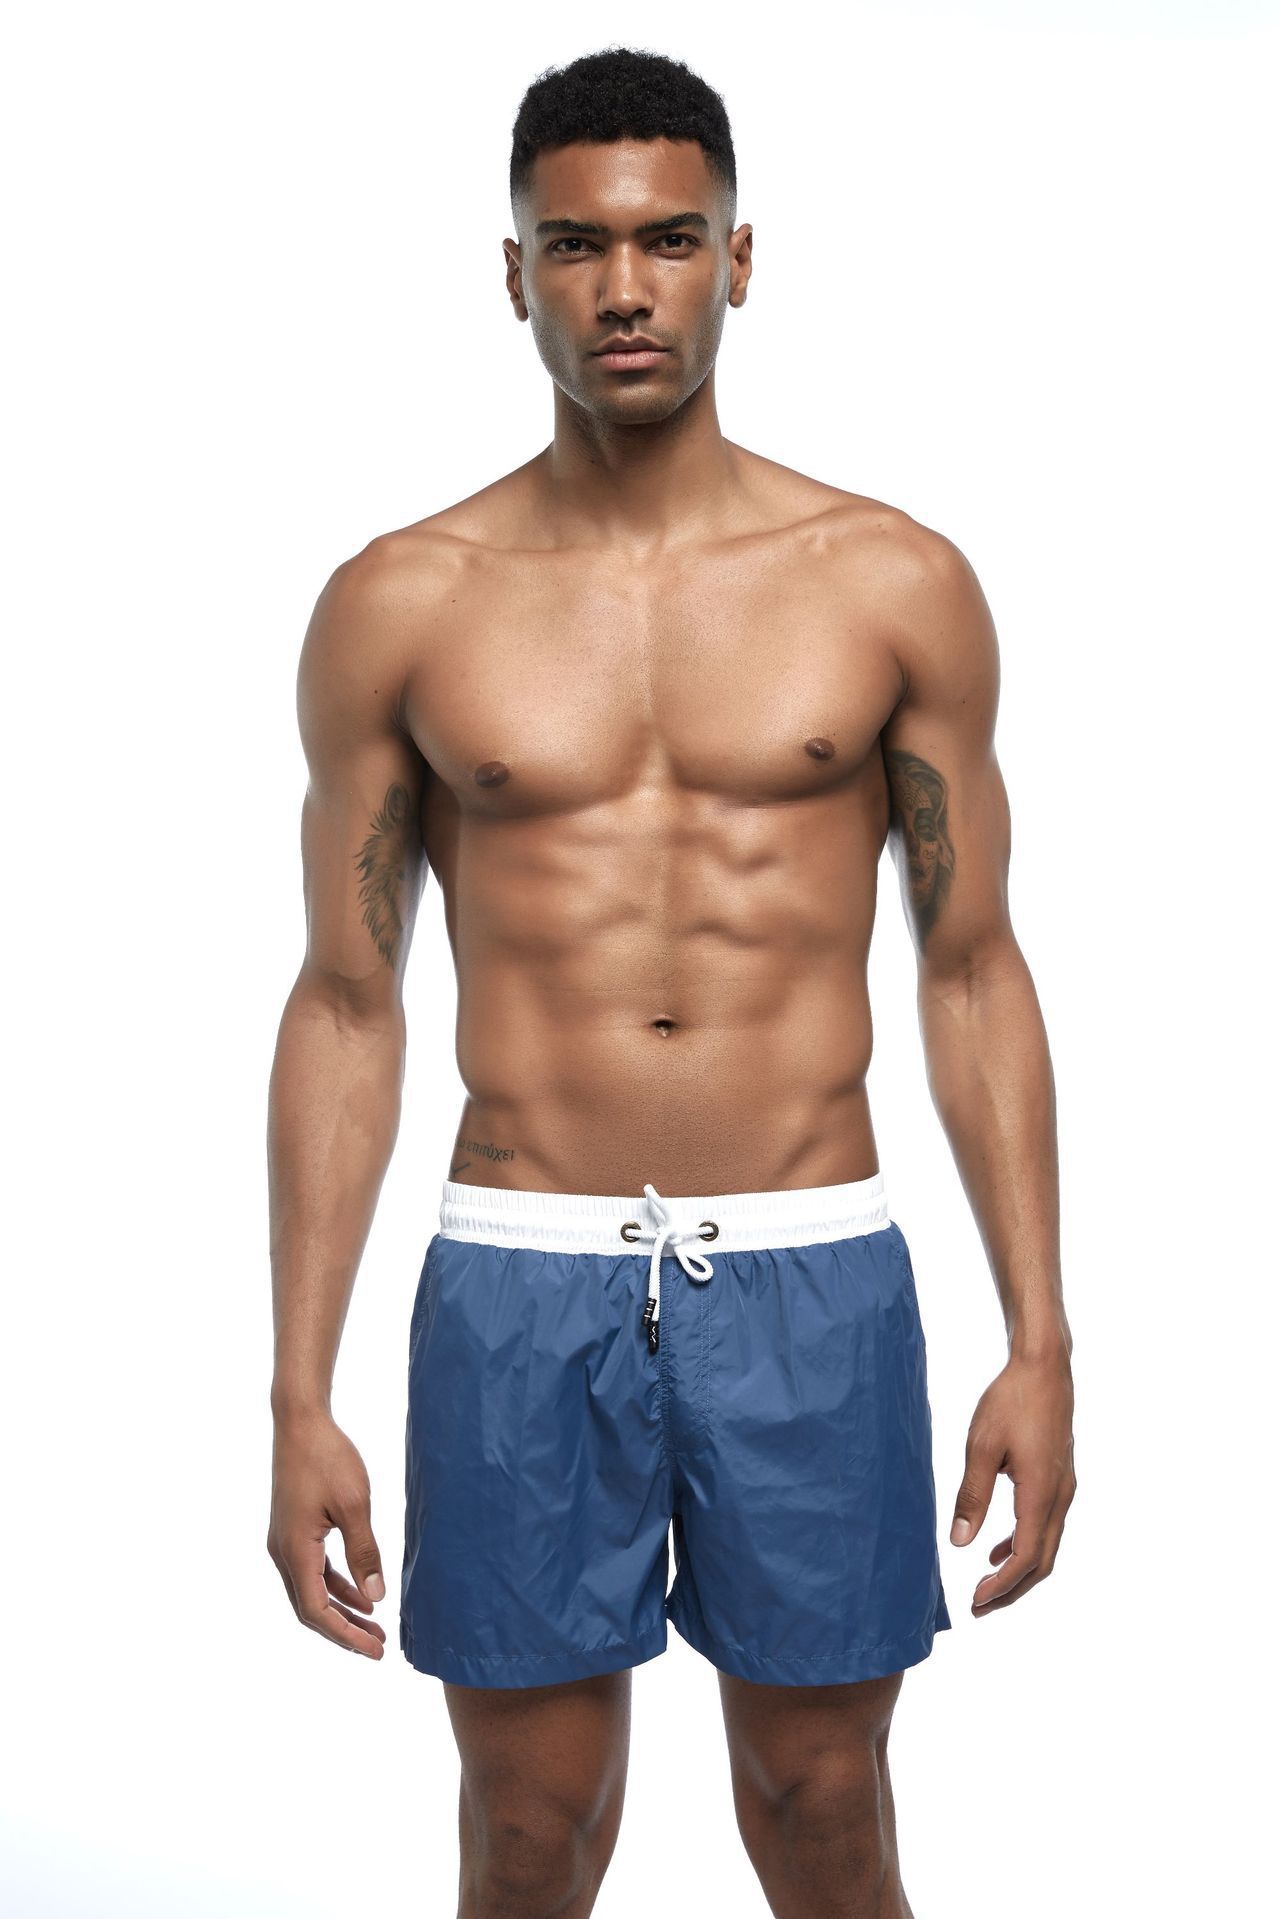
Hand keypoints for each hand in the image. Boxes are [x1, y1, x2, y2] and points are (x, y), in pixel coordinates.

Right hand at [267, 1409, 387, 1657]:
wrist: (301, 1422)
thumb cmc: (328, 1457)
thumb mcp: (355, 1504)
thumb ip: (364, 1552)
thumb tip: (375, 1598)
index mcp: (294, 1550)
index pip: (317, 1611)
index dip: (346, 1635)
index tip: (375, 1649)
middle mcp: (282, 1552)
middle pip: (310, 1609)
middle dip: (345, 1631)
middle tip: (379, 1646)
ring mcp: (284, 1542)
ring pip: (311, 1591)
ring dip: (341, 1610)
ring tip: (375, 1625)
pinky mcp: (292, 1531)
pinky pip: (312, 1570)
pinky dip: (335, 1586)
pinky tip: (360, 1592)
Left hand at [950, 1349, 1075, 1614]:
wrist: (1044, 1368)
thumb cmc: (1010, 1400)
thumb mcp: (981, 1446)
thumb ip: (972, 1496)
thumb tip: (959, 1542)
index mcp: (1041, 1493)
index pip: (1025, 1557)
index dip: (1002, 1586)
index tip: (976, 1600)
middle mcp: (1060, 1497)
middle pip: (1042, 1562)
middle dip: (1012, 1590)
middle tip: (980, 1607)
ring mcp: (1064, 1488)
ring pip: (1047, 1546)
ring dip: (1019, 1570)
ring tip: (987, 1585)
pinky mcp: (1060, 1477)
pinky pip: (1046, 1525)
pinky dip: (1025, 1545)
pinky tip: (998, 1548)